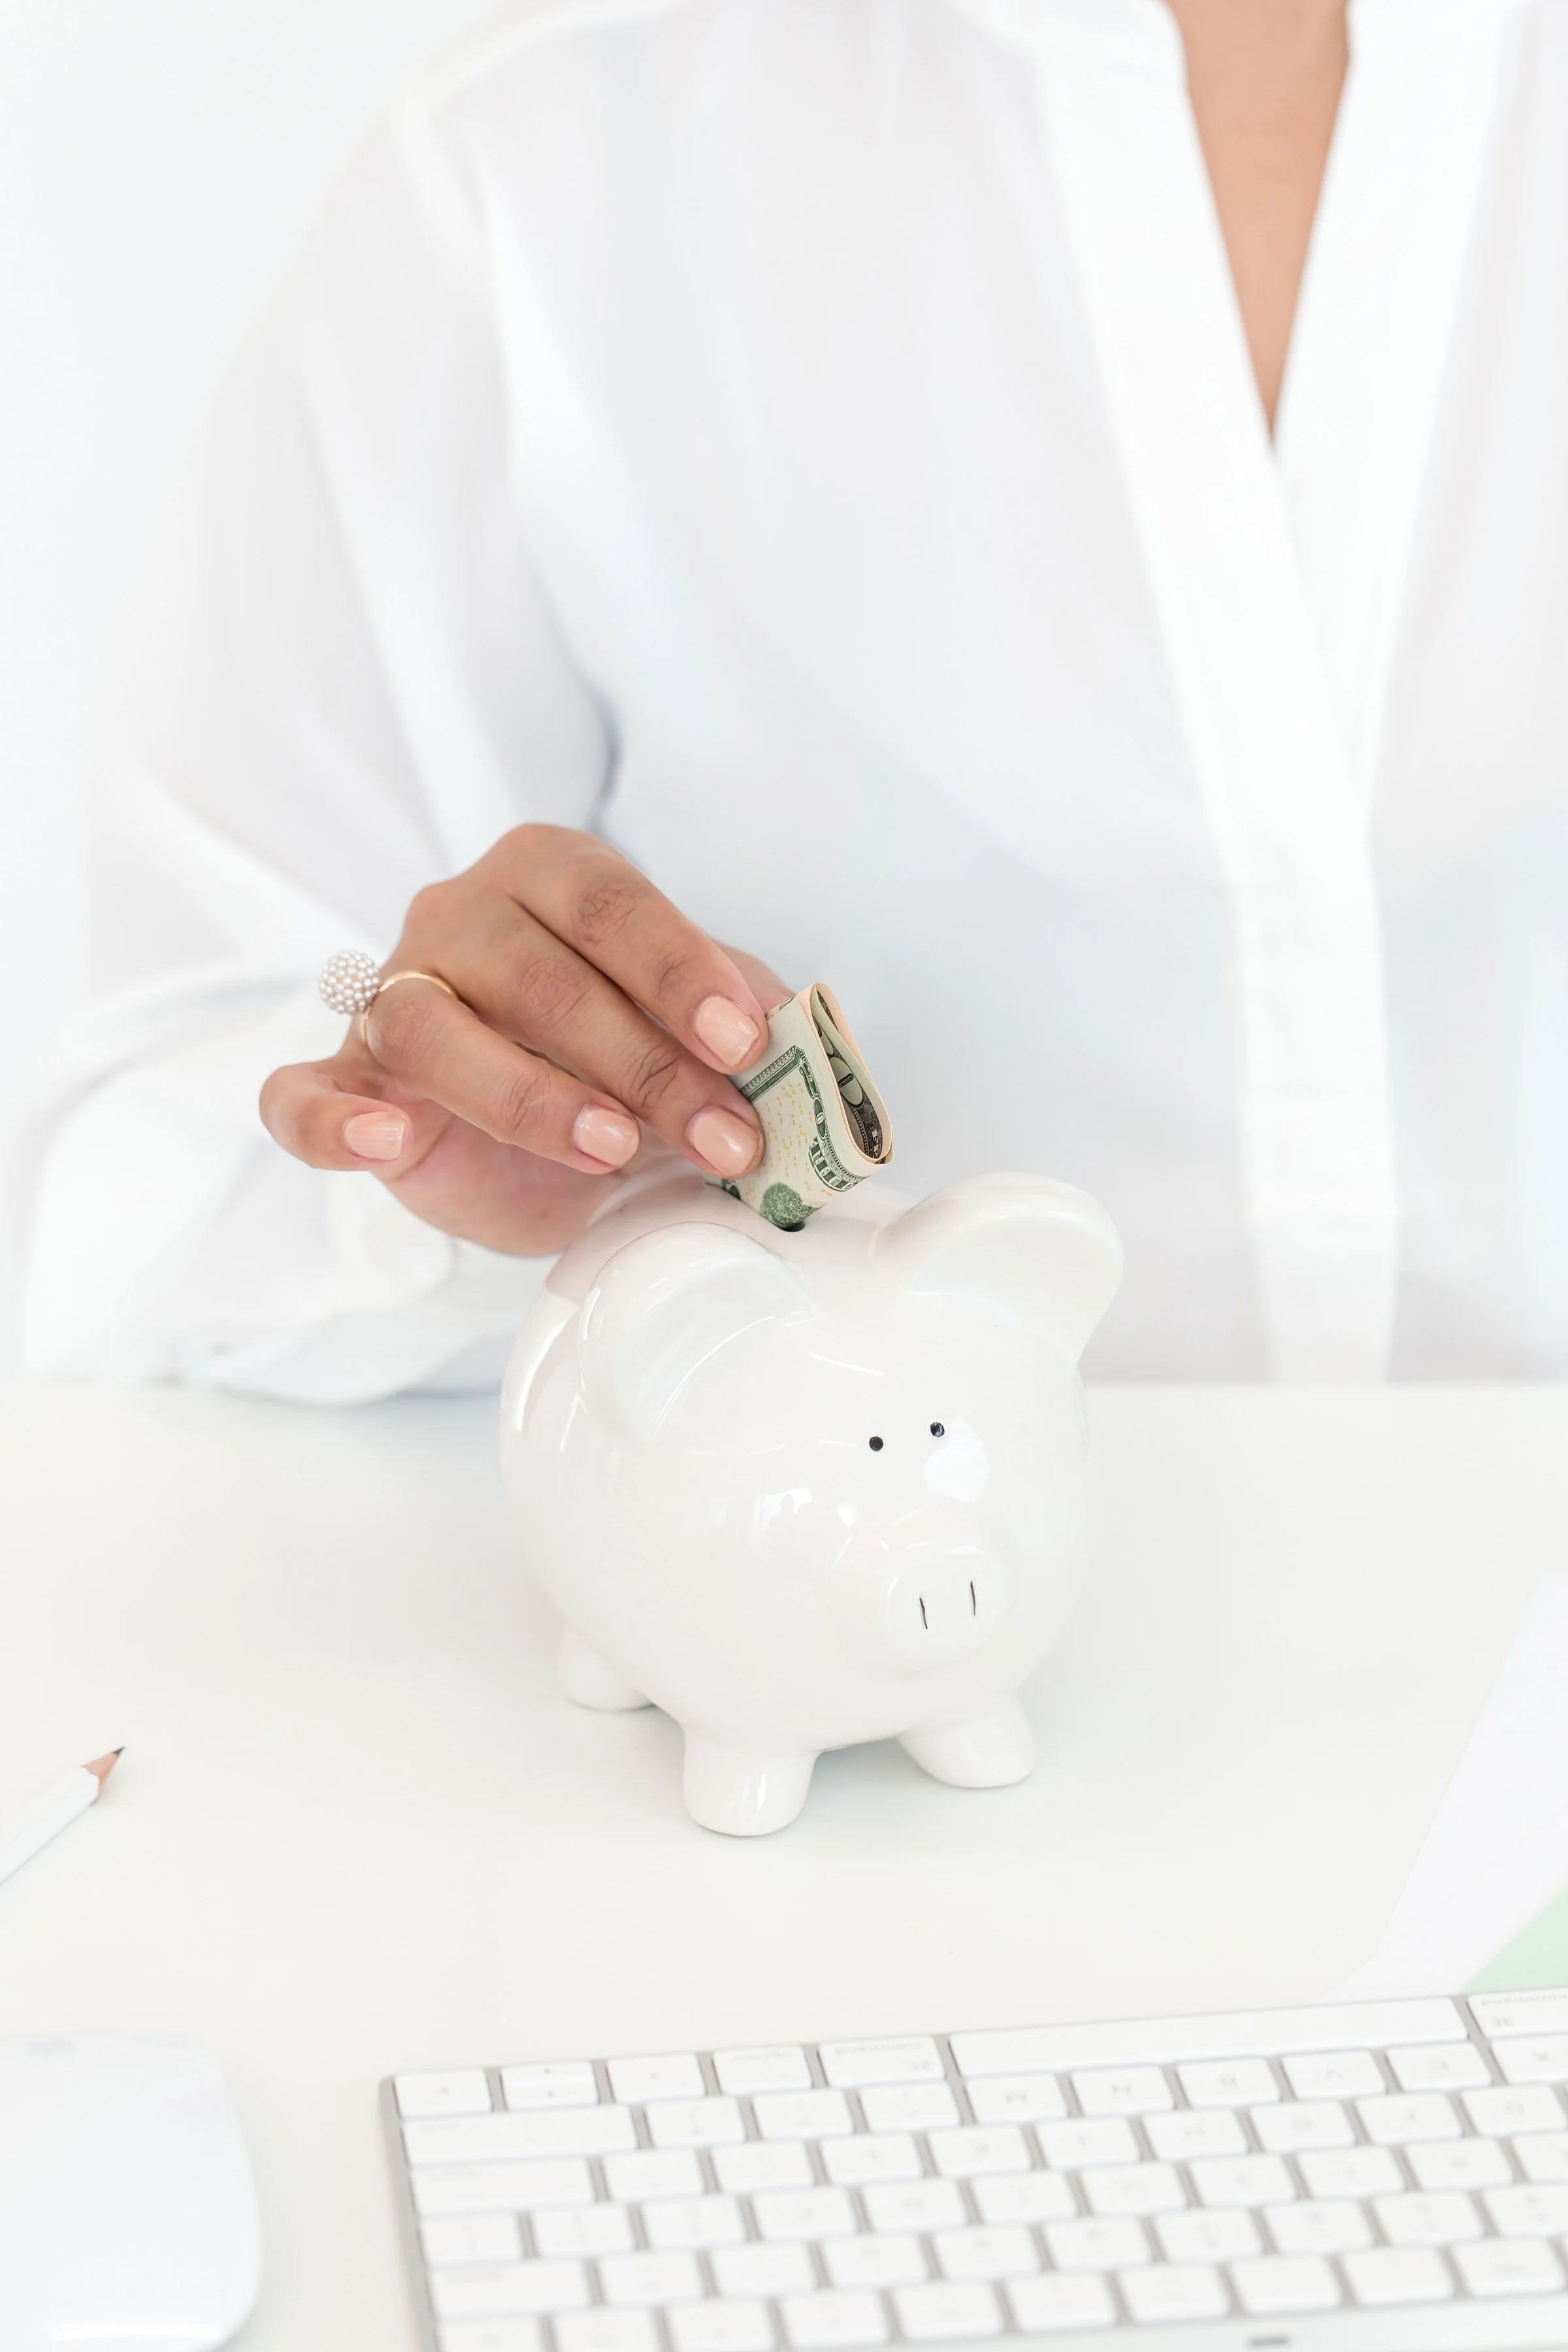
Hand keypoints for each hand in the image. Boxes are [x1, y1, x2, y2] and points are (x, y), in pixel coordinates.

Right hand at [260, 827, 786, 1254]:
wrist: (548, 1147)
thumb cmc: (626, 1060)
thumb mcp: (699, 1032)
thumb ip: (744, 1021)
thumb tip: (801, 1044)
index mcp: (545, 874)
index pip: (607, 902)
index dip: (680, 970)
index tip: (746, 1042)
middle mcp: (456, 919)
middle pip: (536, 974)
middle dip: (645, 1064)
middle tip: (725, 1137)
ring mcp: (390, 999)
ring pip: (433, 1030)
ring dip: (531, 1096)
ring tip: (612, 1150)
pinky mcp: (347, 1087)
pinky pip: (302, 1096)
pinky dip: (334, 1120)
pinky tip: (388, 1137)